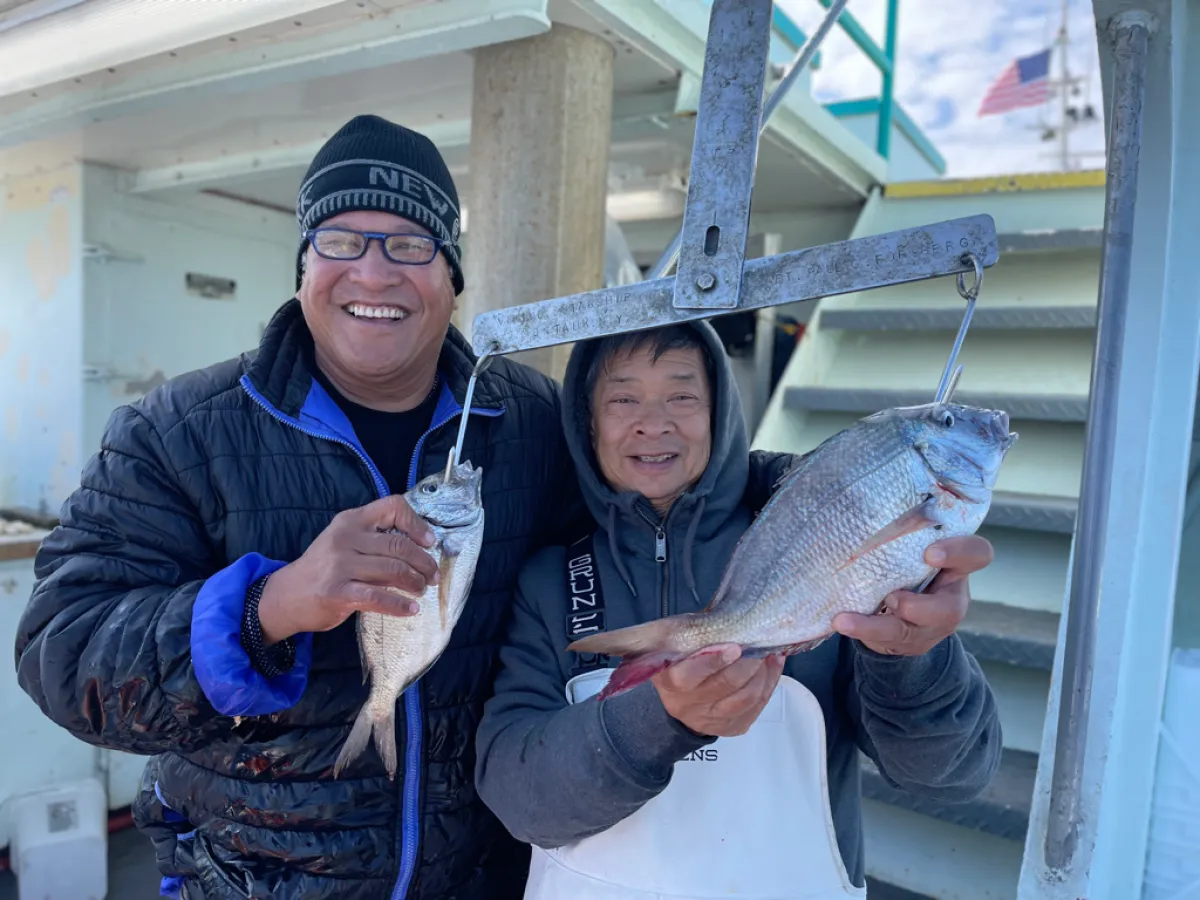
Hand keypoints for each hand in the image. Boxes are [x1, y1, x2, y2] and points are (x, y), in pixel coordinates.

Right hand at [257, 495, 440, 645]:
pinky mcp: (337, 592)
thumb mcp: (345, 542)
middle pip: (399, 545)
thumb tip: (420, 549)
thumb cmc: (323, 569)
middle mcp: (345, 538)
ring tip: (421, 590)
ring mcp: (340, 565)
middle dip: (423, 563)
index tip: (429, 542)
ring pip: (393, 570)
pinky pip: (378, 597)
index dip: (417, 523)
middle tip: (432, 576)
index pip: (393, 506)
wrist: (285, 595)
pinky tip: (411, 609)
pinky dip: (400, 605)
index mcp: (351, 520)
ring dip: (415, 583)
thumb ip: (375, 541)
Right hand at [651, 644, 785, 736]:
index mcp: (670, 681)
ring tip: (769, 654)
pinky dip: (770, 683)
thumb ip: (696, 634)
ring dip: (763, 673)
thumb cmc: (681, 663)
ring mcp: (712, 720)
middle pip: (726, 685)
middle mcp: (689, 705)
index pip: (690, 675)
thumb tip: (731, 619)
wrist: (682, 701)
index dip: (714, 661)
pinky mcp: (733, 727)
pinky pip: (758, 706)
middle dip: (749, 663)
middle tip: (759, 644)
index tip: (734, 646)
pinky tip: (772, 666)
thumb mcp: (678, 646)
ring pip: (747, 698)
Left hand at [832, 535, 992, 655]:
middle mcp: (950, 597)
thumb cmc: (906, 562)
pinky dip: (862, 630)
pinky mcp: (909, 641)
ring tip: (848, 620)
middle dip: (921, 607)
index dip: (959, 553)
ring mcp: (930, 625)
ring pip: (912, 630)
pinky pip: (887, 640)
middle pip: (950, 608)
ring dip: (878, 624)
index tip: (930, 552)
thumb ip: (902, 528)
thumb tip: (858, 489)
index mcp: (956, 566)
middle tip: (893, 598)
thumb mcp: (911, 544)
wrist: (902, 607)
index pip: (977, 554)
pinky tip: (841, 622)